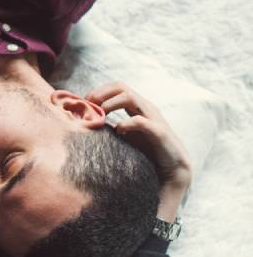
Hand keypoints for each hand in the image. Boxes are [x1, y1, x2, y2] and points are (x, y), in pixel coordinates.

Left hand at [86, 82, 191, 220]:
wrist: (171, 170)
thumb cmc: (145, 153)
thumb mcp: (123, 138)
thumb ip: (109, 129)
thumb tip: (84, 127)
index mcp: (136, 108)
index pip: (116, 88)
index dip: (98, 91)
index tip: (84, 104)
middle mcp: (145, 108)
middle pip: (122, 87)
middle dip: (101, 93)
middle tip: (88, 105)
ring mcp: (153, 118)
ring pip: (131, 97)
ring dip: (111, 103)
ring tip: (101, 114)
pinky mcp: (159, 132)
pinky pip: (141, 121)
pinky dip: (127, 123)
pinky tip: (118, 131)